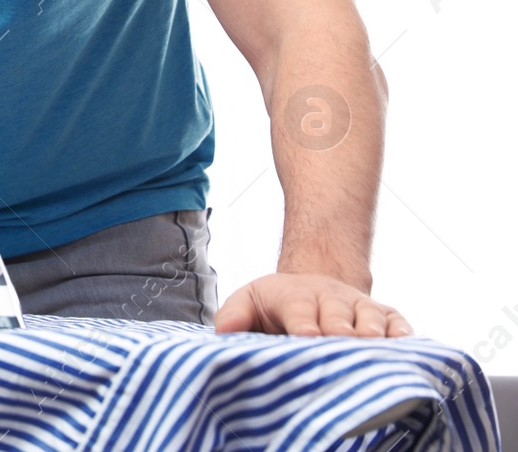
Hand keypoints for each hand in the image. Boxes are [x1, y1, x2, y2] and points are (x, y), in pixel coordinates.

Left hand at [215, 272, 413, 337]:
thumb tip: (224, 333)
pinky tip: (407, 346)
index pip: (299, 310)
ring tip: (373, 342)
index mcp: (295, 296)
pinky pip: (399, 322)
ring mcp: (360, 307)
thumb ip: (233, 316)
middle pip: (338, 313)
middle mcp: (331, 299)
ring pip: (371, 316)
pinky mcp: (385, 316)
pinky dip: (404, 333)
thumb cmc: (276, 304)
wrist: (314, 285)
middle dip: (340, 327)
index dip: (304, 323)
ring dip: (373, 330)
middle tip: (342, 340)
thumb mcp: (248, 302)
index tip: (308, 336)